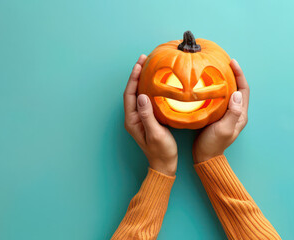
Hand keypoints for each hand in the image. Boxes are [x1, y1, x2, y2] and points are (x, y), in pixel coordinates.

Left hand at [124, 55, 177, 175]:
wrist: (164, 165)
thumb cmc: (161, 152)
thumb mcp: (155, 133)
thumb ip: (148, 115)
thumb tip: (142, 96)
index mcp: (132, 120)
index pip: (129, 94)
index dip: (133, 78)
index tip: (140, 64)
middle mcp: (133, 117)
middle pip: (132, 91)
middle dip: (137, 74)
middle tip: (144, 59)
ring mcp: (140, 118)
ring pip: (139, 94)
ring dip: (143, 79)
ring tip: (149, 66)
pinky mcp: (148, 119)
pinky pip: (146, 99)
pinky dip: (150, 88)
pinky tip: (157, 82)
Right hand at [193, 59, 249, 163]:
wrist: (205, 157)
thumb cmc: (213, 145)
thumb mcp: (223, 129)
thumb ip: (232, 113)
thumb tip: (237, 94)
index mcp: (240, 115)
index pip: (244, 90)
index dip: (239, 75)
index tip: (232, 62)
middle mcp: (236, 113)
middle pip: (238, 89)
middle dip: (233, 74)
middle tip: (224, 62)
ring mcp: (227, 114)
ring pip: (228, 93)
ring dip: (225, 80)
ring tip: (216, 69)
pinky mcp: (217, 116)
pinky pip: (219, 98)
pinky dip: (215, 89)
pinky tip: (207, 85)